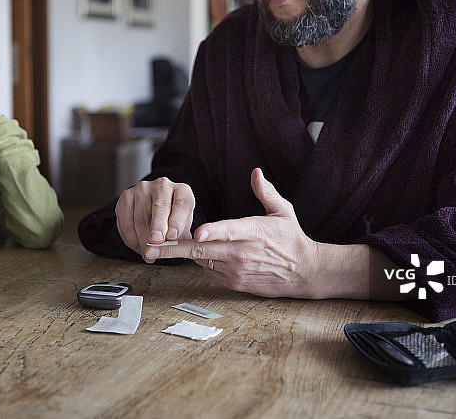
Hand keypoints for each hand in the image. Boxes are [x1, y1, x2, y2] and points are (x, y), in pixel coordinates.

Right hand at [115, 177, 194, 262]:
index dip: (178, 220)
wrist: (154, 210)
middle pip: (160, 206)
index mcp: (182, 190)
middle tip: (156, 243)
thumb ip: (182, 235)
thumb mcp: (184, 227)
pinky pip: (125, 221)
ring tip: (148, 254)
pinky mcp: (126, 197)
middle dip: (157, 227)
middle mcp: (162, 185)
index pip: (182, 203)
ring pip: (141, 216)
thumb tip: (177, 246)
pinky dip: (131, 238)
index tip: (173, 236)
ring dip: (143, 238)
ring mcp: (142, 189)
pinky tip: (138, 247)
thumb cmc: (173, 220)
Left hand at [145, 168, 328, 297]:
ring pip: (201, 260)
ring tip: (170, 244)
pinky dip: (202, 262)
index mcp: (253, 232)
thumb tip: (256, 172)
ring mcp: (237, 270)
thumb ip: (265, 191)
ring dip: (187, 252)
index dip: (212, 231)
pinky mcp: (235, 283)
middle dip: (173, 248)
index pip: (228, 230)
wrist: (304, 272)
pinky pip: (209, 271)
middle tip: (151, 246)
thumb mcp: (282, 211)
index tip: (196, 232)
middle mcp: (242, 253)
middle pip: (202, 250)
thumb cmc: (291, 239)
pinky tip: (204, 254)